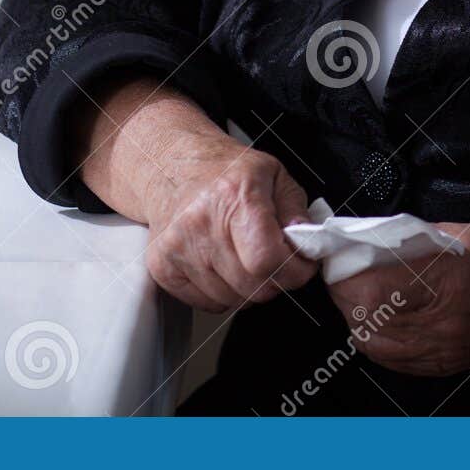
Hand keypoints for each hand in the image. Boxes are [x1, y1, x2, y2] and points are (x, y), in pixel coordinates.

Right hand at [72, 77, 314, 313]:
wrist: (171, 166)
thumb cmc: (225, 171)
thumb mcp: (274, 174)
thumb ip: (296, 210)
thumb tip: (308, 242)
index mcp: (234, 196)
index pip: (267, 259)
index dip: (294, 270)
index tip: (302, 265)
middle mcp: (201, 223)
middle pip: (253, 286)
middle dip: (276, 281)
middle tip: (277, 261)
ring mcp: (178, 248)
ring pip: (232, 300)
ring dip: (249, 288)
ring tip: (247, 259)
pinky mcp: (161, 267)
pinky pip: (206, 303)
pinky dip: (223, 293)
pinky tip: (223, 266)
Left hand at [325, 222, 469, 376]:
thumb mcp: (454, 233)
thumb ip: (406, 239)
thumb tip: (363, 239)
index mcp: (446, 280)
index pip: (372, 287)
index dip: (346, 272)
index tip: (340, 257)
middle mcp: (441, 321)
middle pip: (365, 317)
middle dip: (345, 292)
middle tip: (345, 272)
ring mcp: (441, 349)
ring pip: (372, 343)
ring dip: (356, 316)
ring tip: (358, 294)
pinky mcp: (441, 365)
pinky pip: (390, 359)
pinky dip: (374, 338)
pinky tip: (377, 319)